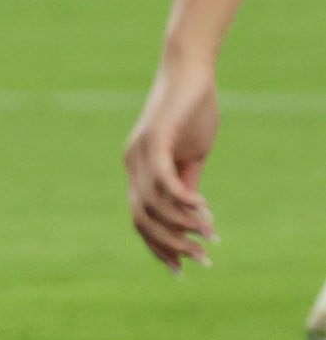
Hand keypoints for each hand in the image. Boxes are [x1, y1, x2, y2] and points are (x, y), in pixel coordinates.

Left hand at [125, 59, 220, 265]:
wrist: (189, 71)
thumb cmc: (190, 112)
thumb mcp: (191, 156)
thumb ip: (187, 183)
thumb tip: (191, 215)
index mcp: (137, 170)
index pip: (140, 218)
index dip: (158, 246)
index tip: (181, 268)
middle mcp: (132, 164)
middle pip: (142, 219)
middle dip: (171, 245)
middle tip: (201, 261)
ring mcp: (140, 152)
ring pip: (153, 204)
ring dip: (182, 225)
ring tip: (209, 236)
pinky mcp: (154, 139)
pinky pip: (163, 180)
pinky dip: (182, 200)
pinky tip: (203, 209)